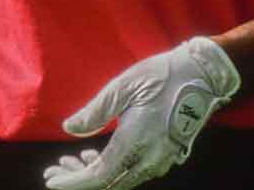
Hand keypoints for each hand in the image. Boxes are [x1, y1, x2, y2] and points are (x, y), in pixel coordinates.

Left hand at [42, 37, 239, 189]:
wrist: (202, 75)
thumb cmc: (160, 76)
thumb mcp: (121, 88)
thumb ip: (94, 112)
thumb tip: (68, 128)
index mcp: (135, 145)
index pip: (98, 177)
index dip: (72, 182)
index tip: (51, 180)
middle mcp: (149, 160)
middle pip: (107, 184)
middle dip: (78, 180)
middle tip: (54, 170)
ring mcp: (161, 161)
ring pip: (120, 180)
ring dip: (94, 174)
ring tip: (70, 160)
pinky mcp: (167, 155)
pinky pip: (133, 172)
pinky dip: (111, 168)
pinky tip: (95, 155)